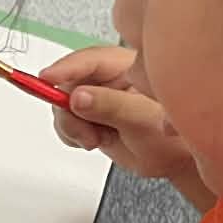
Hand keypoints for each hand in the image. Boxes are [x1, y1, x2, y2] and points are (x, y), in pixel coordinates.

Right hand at [40, 44, 204, 192]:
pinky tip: (95, 140)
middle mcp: (110, 79)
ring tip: (96, 139)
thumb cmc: (175, 137)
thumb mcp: (143, 119)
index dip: (65, 69)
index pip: (89, 61)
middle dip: (68, 108)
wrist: (177, 161)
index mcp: (128, 66)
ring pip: (64, 103)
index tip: (46, 80)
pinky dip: (72, 135)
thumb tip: (79, 96)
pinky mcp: (92, 116)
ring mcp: (99, 98)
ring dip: (72, 126)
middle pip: (69, 82)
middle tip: (84, 130)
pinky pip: (67, 121)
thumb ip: (110, 106)